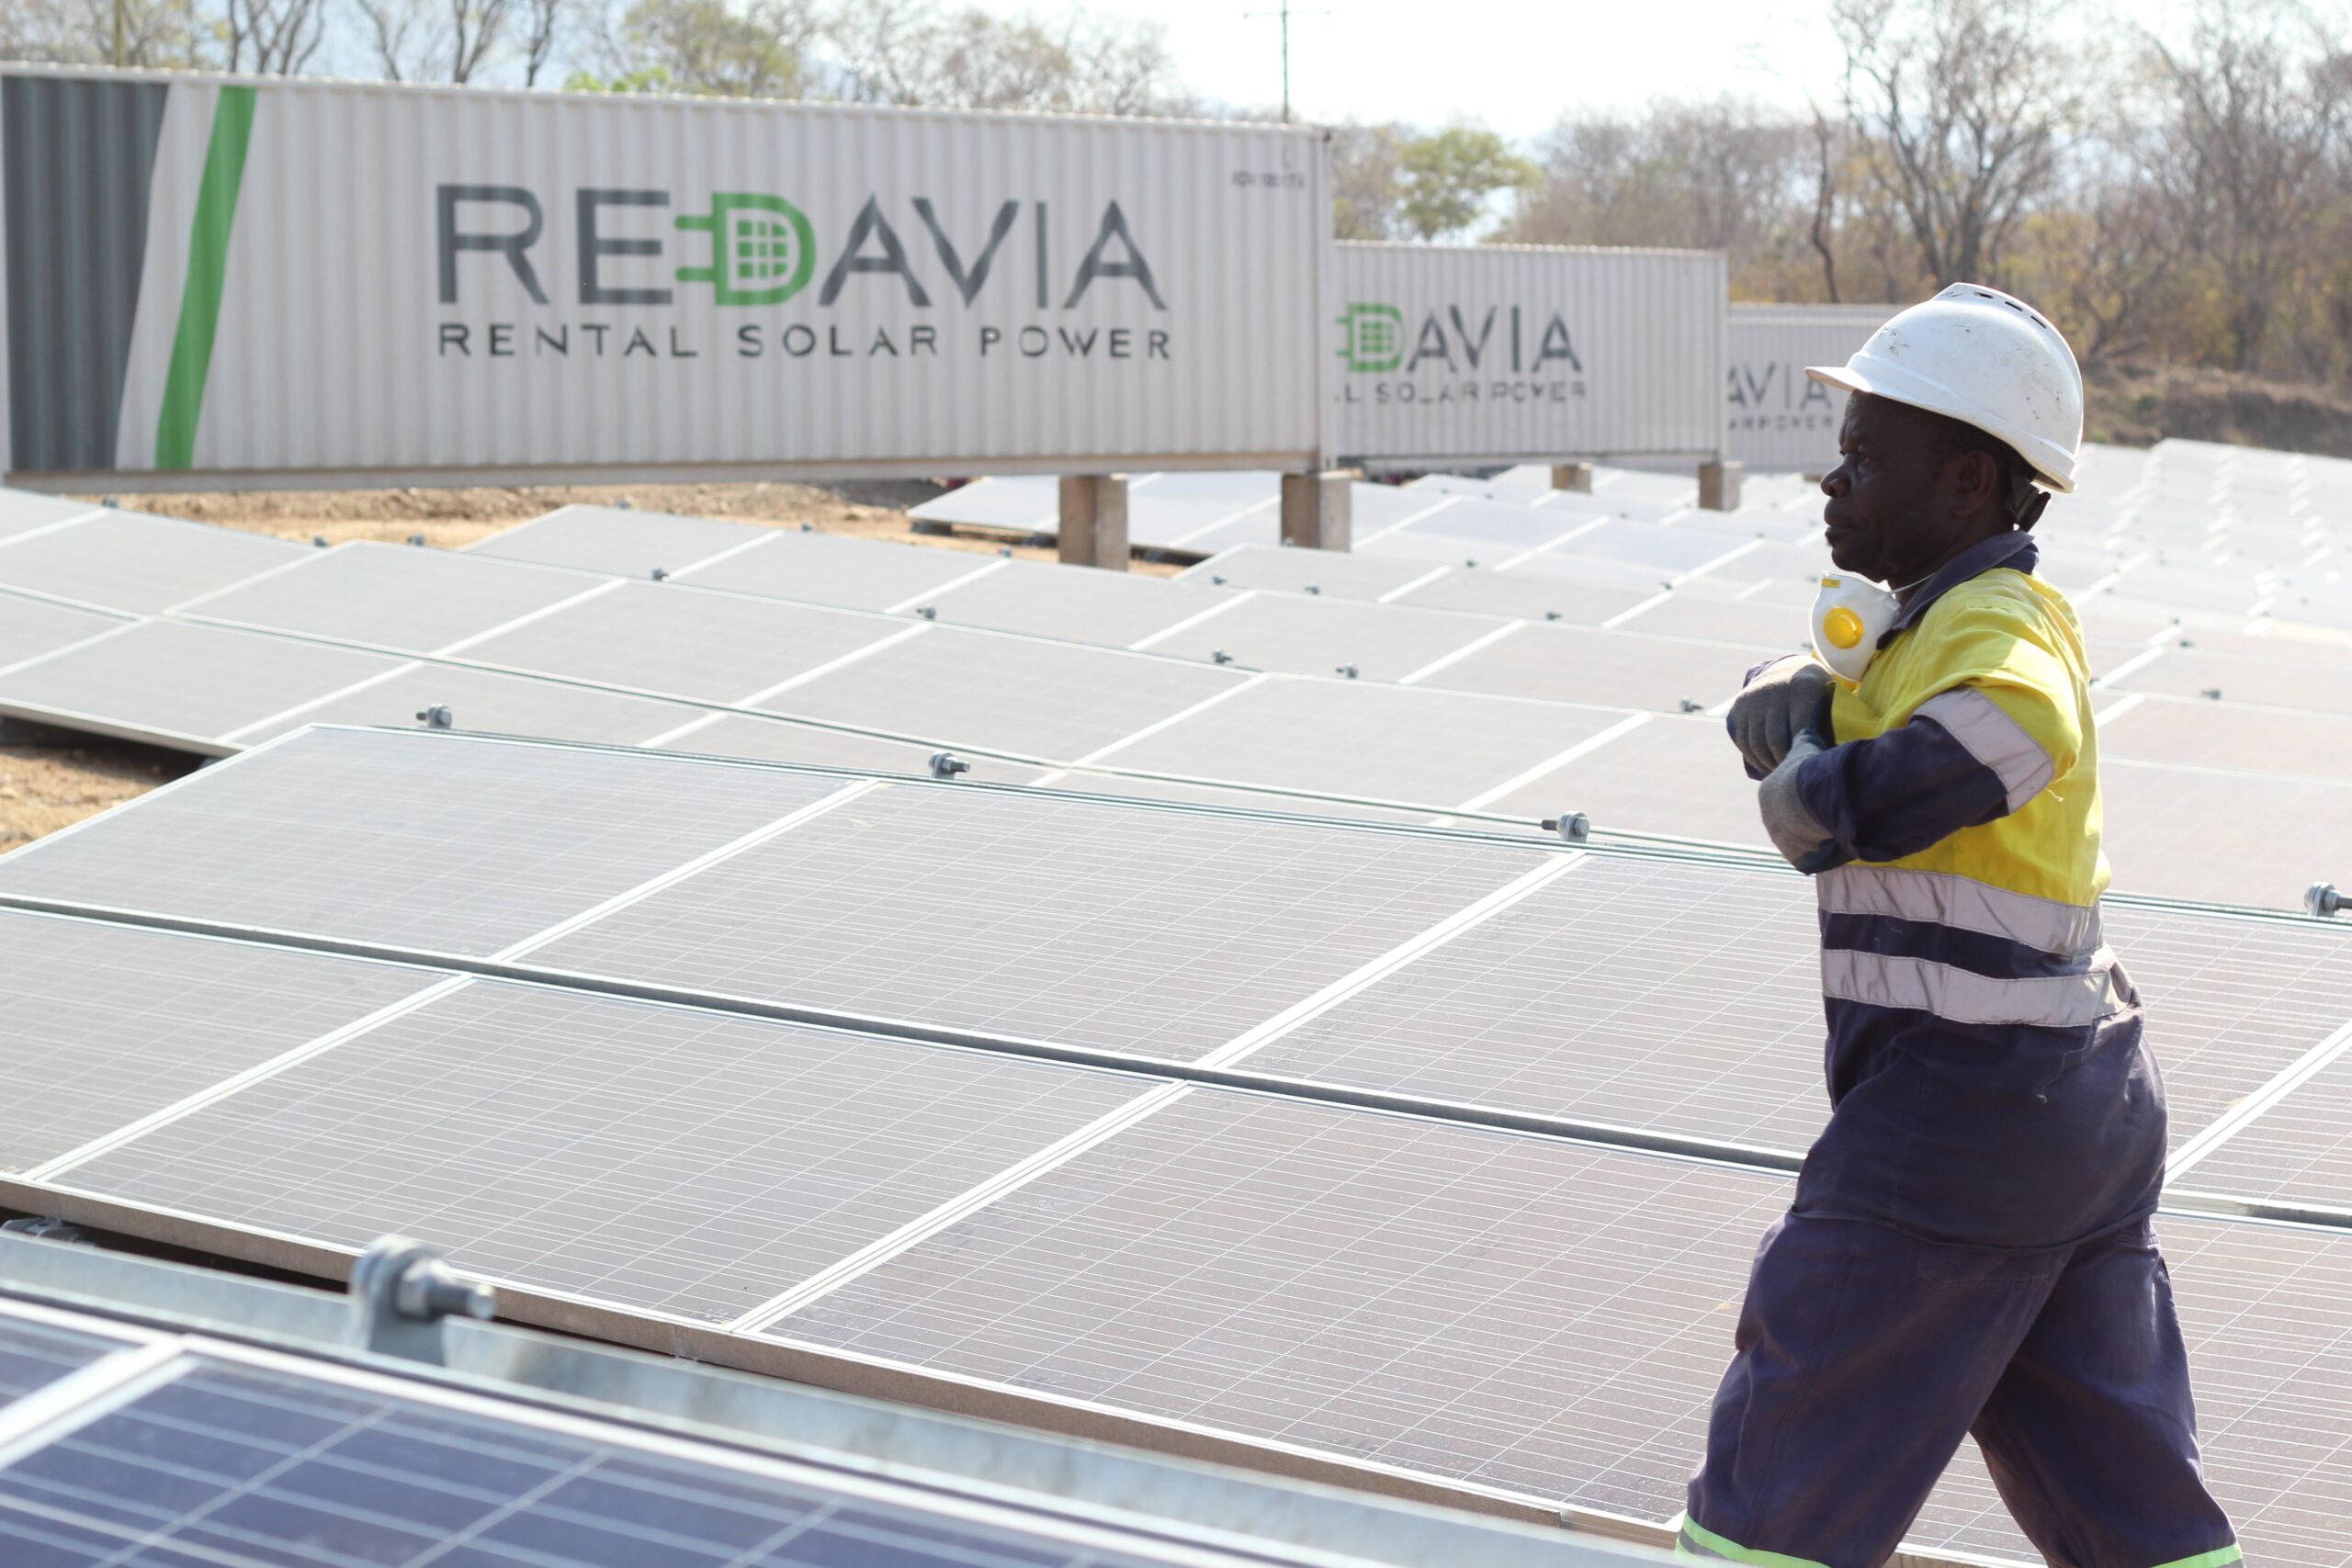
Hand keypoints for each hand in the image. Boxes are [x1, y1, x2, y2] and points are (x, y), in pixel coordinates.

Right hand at [1727, 657, 1834, 776]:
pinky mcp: (1739, 706)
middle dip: (1783, 763)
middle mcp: (1774, 693)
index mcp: (1802, 691)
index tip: (1808, 768)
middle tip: (1791, 777)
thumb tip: (1827, 762)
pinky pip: (1742, 740)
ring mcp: (1753, 699)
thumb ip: (1827, 728)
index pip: (1799, 732)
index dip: (1802, 755)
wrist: (1788, 669)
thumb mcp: (1827, 703)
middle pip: (1774, 740)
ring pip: (1755, 743)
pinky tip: (1765, 766)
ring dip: (1766, 764)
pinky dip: (1753, 757)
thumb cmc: (1816, 696)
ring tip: (1778, 774)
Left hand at [1758, 730, 1850, 874]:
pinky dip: (1821, 852)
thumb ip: (1804, 739)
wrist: (1811, 798)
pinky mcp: (1795, 857)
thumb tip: (1806, 726)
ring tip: (1835, 826)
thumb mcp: (1805, 746)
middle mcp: (1769, 819)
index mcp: (1768, 794)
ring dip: (1814, 835)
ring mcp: (1781, 840)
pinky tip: (1835, 843)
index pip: (1784, 796)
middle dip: (1806, 816)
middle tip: (1828, 810)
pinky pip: (1809, 856)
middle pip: (1790, 819)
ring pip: (1799, 838)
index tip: (1820, 792)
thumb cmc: (1808, 769)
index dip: (1803, 793)